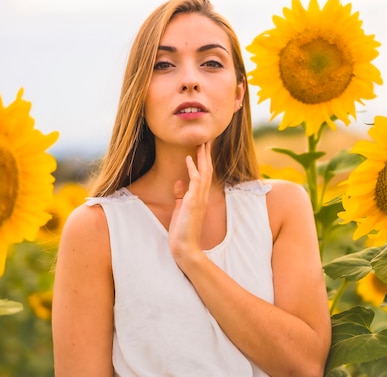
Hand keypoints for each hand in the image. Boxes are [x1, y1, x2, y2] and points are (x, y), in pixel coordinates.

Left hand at [168, 142, 212, 266]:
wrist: (185, 247)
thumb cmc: (182, 230)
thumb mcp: (180, 208)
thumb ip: (180, 194)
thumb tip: (178, 181)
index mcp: (200, 197)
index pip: (205, 175)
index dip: (204, 160)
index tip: (203, 147)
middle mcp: (203, 196)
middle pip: (208, 170)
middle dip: (207, 154)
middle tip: (207, 139)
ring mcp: (200, 198)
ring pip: (205, 172)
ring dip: (203, 157)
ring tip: (202, 142)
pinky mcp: (194, 201)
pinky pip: (196, 181)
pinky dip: (193, 168)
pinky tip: (189, 158)